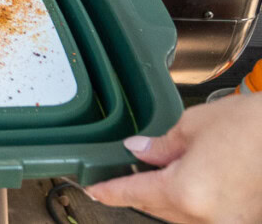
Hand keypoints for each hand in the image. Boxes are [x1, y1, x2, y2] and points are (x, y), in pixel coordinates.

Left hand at [86, 91, 261, 223]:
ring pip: (180, 215)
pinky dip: (193, 200)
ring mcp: (228, 223)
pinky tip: (192, 179)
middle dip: (140, 189)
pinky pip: (205, 216)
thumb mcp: (193, 126)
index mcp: (186, 193)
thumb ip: (160, 144)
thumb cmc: (254, 126)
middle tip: (126, 171)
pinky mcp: (245, 221)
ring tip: (164, 169)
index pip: (134, 194)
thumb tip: (139, 151)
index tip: (93, 190)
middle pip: (156, 207)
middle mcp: (207, 217)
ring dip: (167, 195)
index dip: (109, 191)